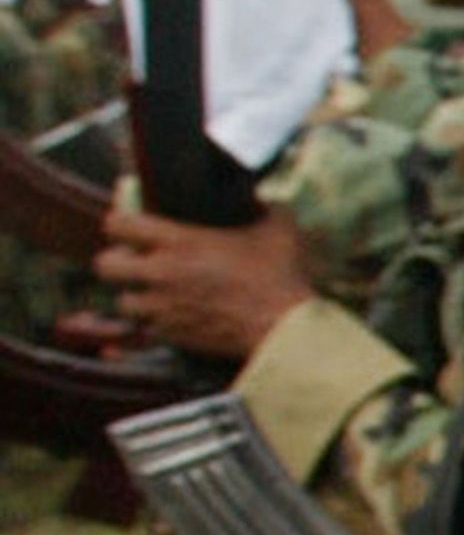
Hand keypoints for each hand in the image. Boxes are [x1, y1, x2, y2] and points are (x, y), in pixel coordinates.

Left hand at [92, 204, 315, 359]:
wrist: (287, 329)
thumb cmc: (283, 277)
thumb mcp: (279, 229)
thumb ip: (263, 207)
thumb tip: (261, 197)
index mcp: (180, 241)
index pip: (118, 224)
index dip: (121, 223)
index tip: (133, 225)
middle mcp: (162, 273)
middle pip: (105, 265)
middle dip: (117, 262)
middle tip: (138, 263)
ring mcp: (164, 308)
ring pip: (122, 302)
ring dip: (136, 297)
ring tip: (156, 295)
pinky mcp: (174, 336)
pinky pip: (145, 330)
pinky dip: (154, 325)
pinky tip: (173, 319)